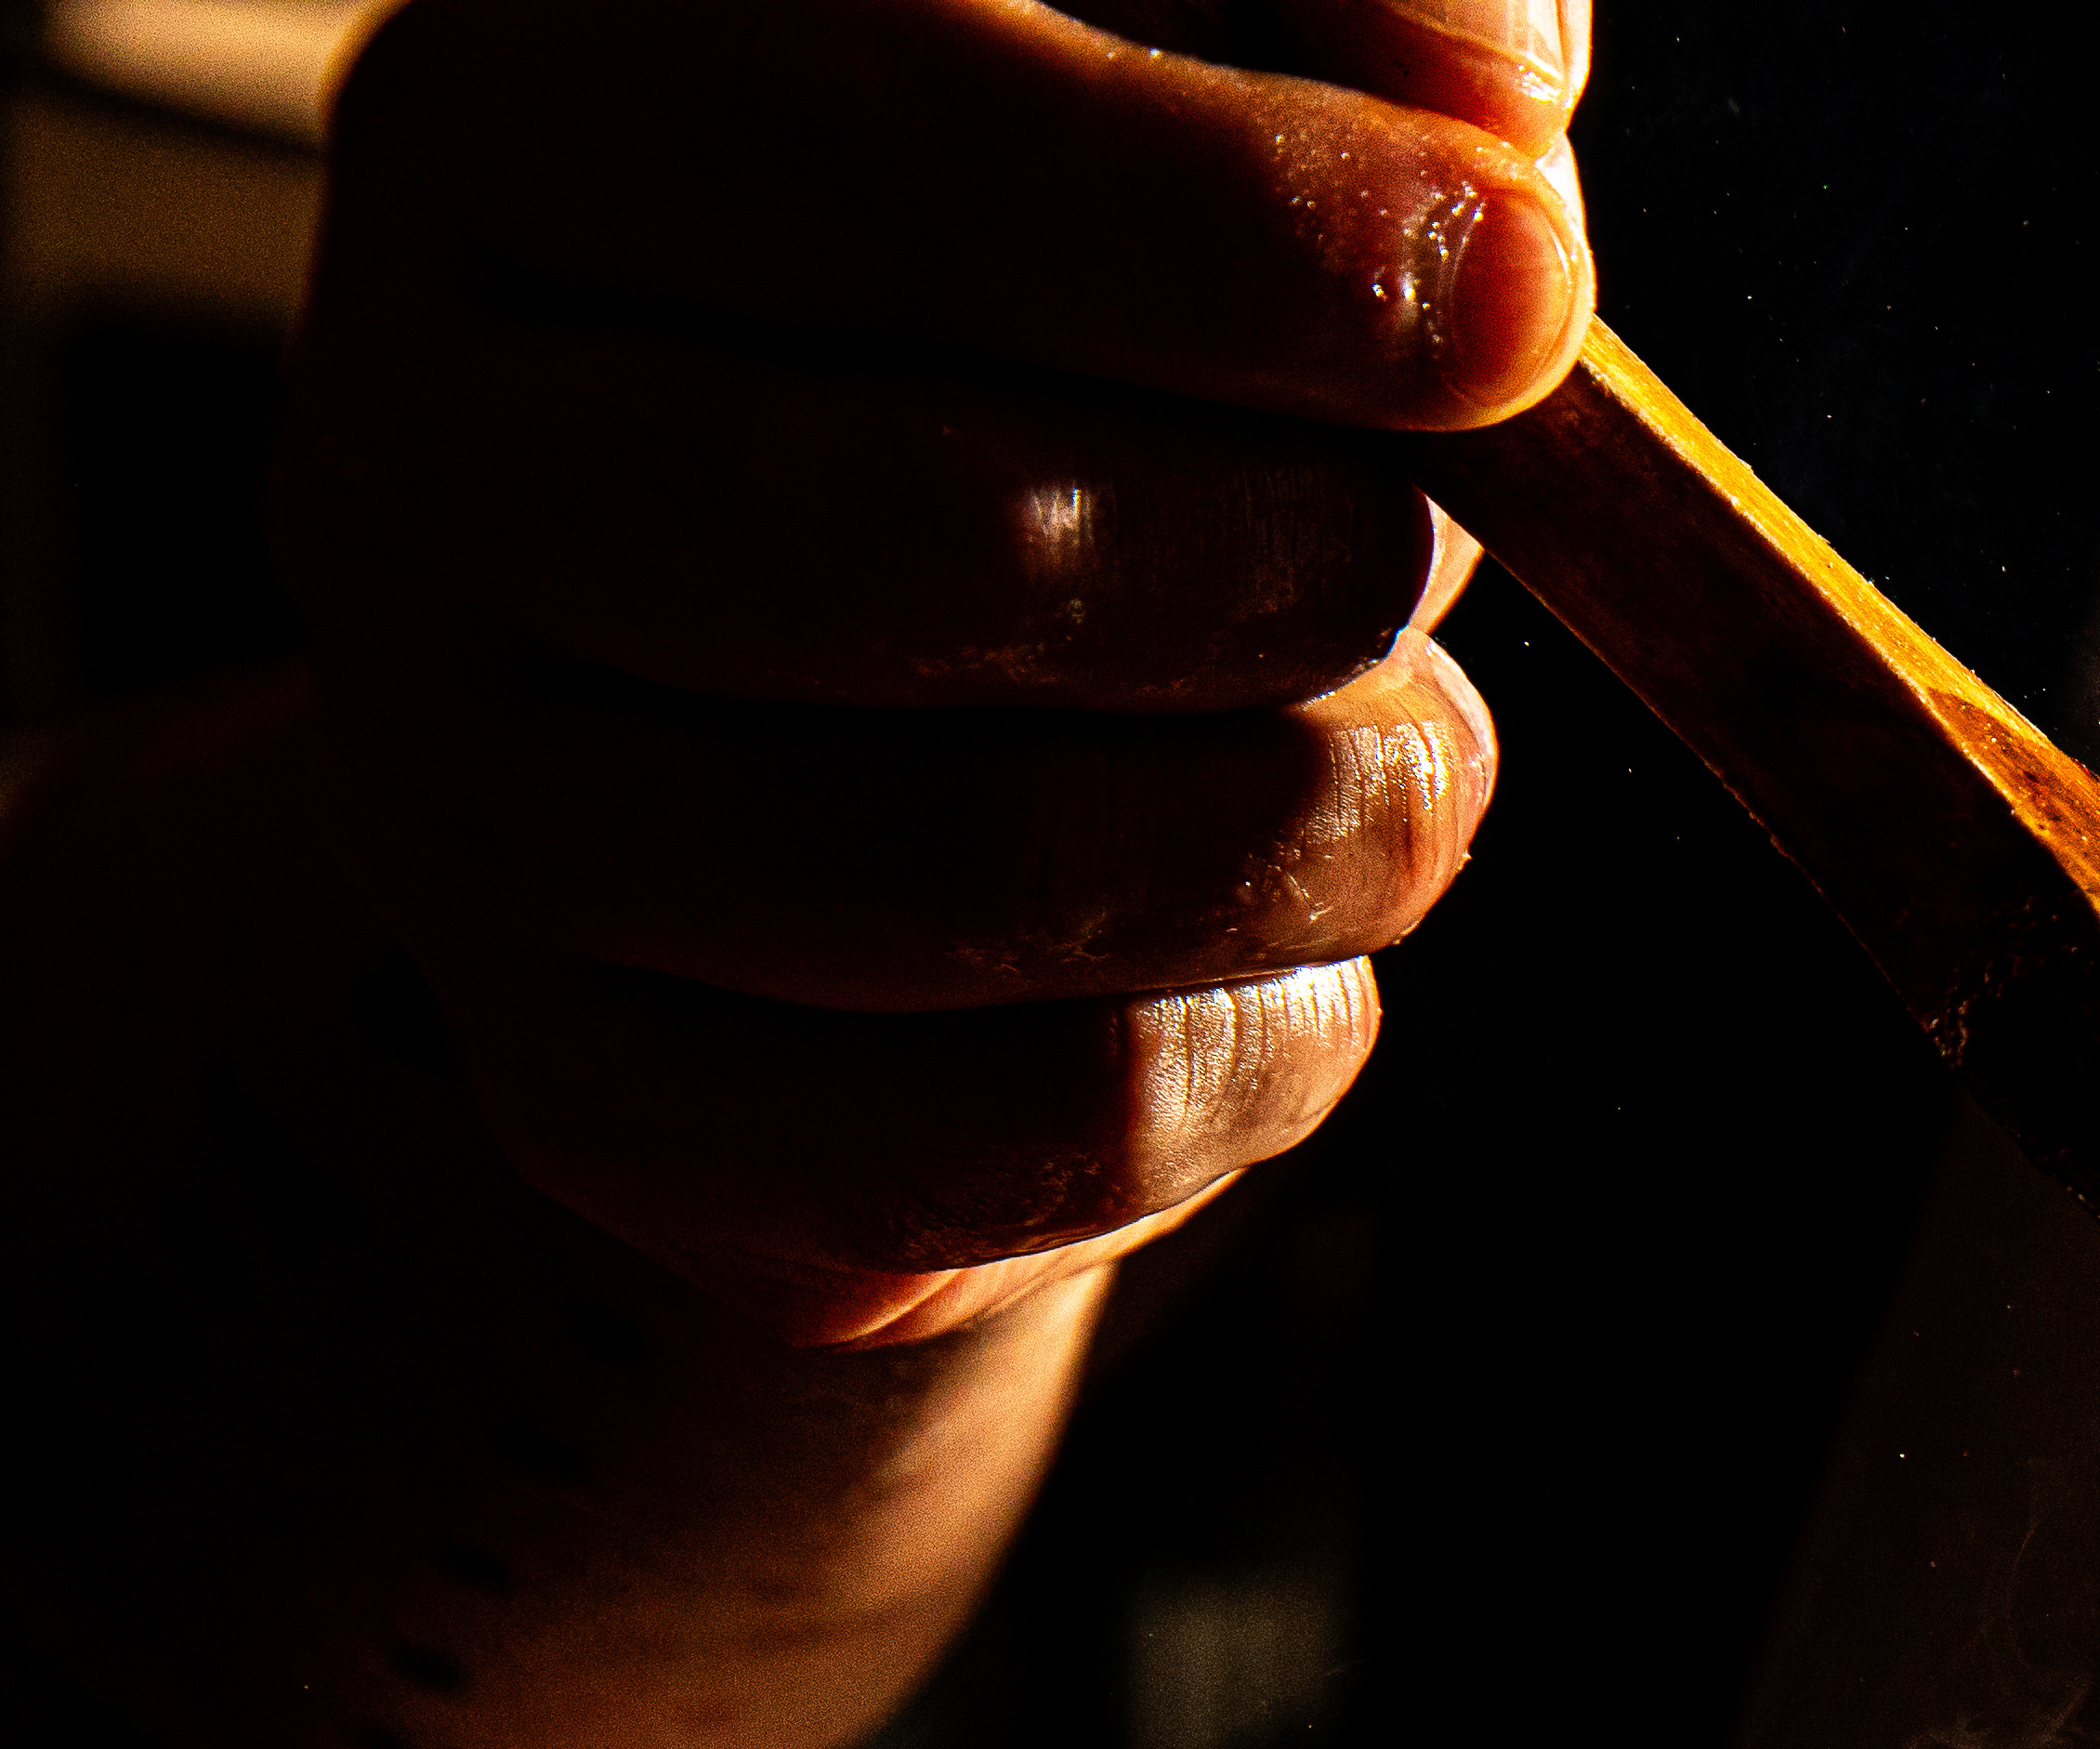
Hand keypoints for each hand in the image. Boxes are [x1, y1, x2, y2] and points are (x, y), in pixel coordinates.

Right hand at [275, 0, 1593, 1346]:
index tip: (1521, 284)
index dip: (1238, 222)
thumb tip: (1496, 90)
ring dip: (1316, 820)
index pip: (872, 134)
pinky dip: (1256, 1047)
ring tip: (1392, 755)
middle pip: (939, 537)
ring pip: (984, 866)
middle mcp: (412, 453)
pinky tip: (1288, 948)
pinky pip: (1021, 1122)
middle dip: (1301, 562)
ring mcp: (470, 801)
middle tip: (1417, 550)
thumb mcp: (1174, 133)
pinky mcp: (600, 1094)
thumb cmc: (1060, 374)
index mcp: (525, 122)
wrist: (847, 743)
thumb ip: (1332, 38)